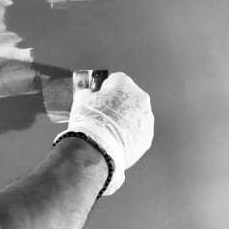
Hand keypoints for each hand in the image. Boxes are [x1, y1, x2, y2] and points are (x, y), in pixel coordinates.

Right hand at [57, 72, 153, 194]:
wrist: (96, 149)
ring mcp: (146, 117)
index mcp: (123, 83)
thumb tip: (85, 89)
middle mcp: (140, 97)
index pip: (114, 80)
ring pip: (135, 115)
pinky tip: (116, 142)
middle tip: (102, 116)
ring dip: (124, 120)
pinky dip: (129, 136)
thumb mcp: (81, 100)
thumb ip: (85, 91)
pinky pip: (138, 132)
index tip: (97, 98)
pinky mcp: (147, 136)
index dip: (104, 89)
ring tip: (109, 132)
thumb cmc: (87, 121)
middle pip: (128, 97)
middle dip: (117, 104)